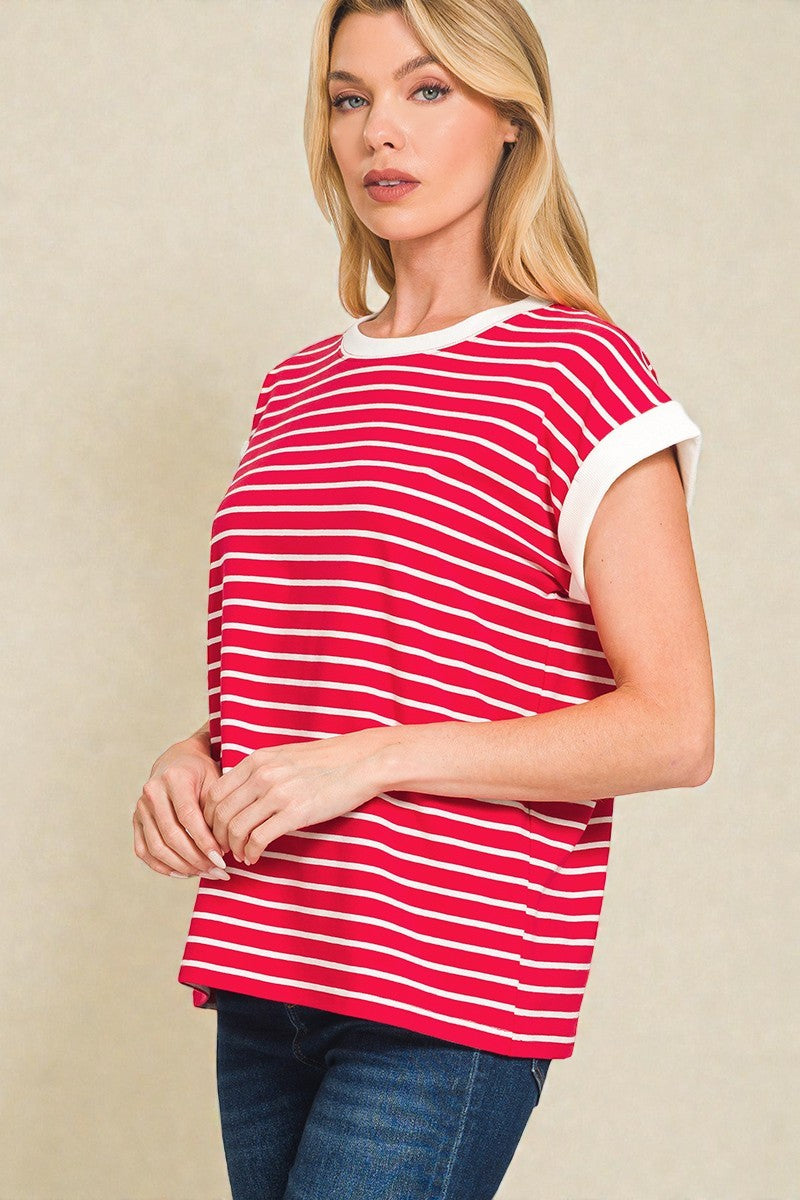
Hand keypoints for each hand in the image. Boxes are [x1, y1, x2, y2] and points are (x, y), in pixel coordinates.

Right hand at [133, 740, 229, 878]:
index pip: (188, 817)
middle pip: (171, 835)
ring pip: (156, 846)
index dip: (204, 841)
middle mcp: (152, 792)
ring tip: (204, 873)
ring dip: (181, 866)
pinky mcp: (136, 820)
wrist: (178, 760)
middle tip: (216, 870)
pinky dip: (161, 866)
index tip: (221, 859)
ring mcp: (141, 807)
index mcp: (174, 778)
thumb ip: (216, 810)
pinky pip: (143, 850)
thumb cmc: (202, 772)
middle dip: (195, 858)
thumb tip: (223, 847)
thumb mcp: (215, 781)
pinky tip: (183, 873)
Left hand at [201, 728, 389, 864]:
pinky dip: (251, 853)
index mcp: (257, 760)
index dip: (208, 817)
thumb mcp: (284, 757)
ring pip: (236, 828)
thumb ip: (260, 771)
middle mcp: (262, 775)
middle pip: (219, 813)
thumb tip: (240, 795)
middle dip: (216, 837)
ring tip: (240, 855)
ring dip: (233, 848)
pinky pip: (259, 839)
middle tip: (223, 849)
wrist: (360, 762)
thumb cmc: (325, 761)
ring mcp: (278, 793)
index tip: (215, 830)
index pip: (214, 792)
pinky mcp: (295, 812)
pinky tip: (254, 857)